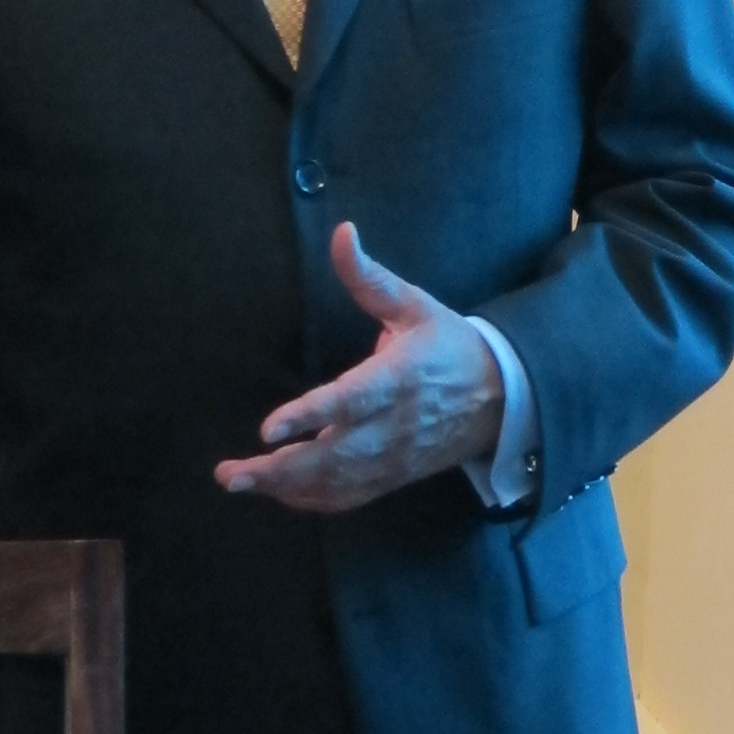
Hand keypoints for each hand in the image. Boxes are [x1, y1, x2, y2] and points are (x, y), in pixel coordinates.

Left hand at [216, 224, 504, 513]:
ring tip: (239, 482)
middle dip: (278, 470)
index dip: (308, 416)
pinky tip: (279, 495)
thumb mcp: (414, 305)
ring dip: (285, 488)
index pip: (349, 401)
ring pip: (336, 483)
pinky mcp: (394, 476)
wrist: (503, 398)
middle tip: (230, 474)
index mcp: (399, 378)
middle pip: (332, 457)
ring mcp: (394, 458)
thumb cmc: (451, 346)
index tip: (268, 430)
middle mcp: (394, 426)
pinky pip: (349, 497)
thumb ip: (369, 278)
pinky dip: (311, 501)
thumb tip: (341, 233)